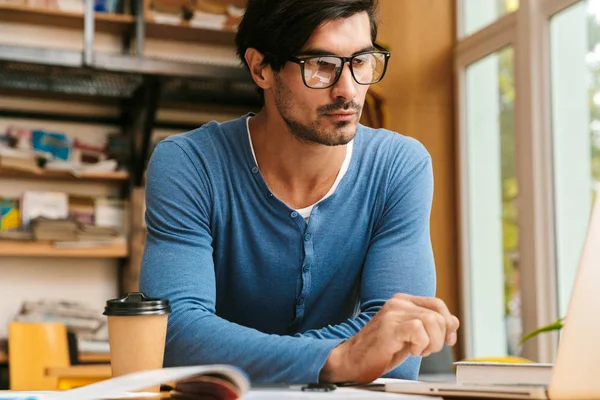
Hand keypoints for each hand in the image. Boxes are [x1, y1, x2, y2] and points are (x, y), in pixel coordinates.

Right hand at [319, 293, 459, 383]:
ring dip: (431, 342)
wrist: (352, 359)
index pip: (438, 304)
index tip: (446, 340)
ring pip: (431, 320)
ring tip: (417, 350)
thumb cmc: (380, 349)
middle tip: (426, 349)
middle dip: (440, 337)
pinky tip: (411, 351)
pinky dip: (421, 344)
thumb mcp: (411, 335)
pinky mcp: (389, 328)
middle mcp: (398, 303)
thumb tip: (453, 322)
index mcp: (402, 301)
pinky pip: (418, 329)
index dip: (448, 323)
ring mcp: (392, 313)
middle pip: (438, 314)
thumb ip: (430, 326)